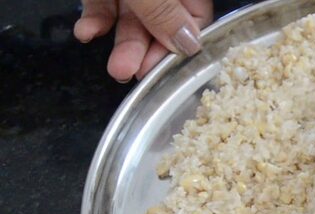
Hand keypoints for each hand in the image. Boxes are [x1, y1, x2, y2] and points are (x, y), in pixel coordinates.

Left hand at [74, 0, 213, 81]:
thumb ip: (164, 12)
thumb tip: (190, 45)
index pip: (196, 19)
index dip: (182, 46)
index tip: (166, 68)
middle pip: (162, 26)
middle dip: (145, 52)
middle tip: (132, 74)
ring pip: (132, 21)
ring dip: (123, 46)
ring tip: (115, 68)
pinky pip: (104, 7)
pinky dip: (96, 22)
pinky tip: (86, 32)